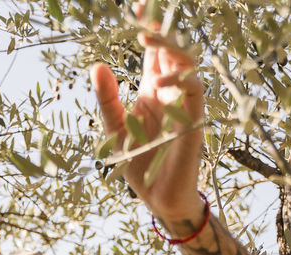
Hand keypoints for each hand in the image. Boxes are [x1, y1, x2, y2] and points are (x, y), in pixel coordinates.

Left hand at [92, 2, 204, 224]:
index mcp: (153, 89)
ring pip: (186, 67)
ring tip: (148, 36)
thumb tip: (96, 66)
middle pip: (172, 52)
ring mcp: (184, 106)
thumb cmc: (138, 164)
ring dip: (171, 49)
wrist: (157, 198)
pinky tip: (162, 78)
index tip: (139, 6)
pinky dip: (180, 82)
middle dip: (161, 31)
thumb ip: (107, 99)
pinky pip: (193, 94)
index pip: (154, 51)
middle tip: (144, 14)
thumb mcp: (113, 128)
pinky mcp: (193, 123)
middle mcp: (171, 93)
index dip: (149, 28)